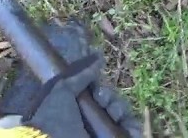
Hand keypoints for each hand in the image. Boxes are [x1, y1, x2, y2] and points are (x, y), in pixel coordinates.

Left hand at [0, 21, 142, 136]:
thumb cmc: (54, 115)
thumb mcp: (63, 88)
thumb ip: (82, 74)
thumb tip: (99, 57)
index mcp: (82, 105)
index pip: (103, 94)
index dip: (104, 91)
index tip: (98, 92)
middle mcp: (94, 117)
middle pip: (115, 103)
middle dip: (113, 100)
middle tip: (103, 103)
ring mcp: (102, 129)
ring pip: (123, 115)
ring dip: (121, 111)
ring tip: (113, 115)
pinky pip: (129, 131)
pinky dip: (133, 128)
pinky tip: (131, 128)